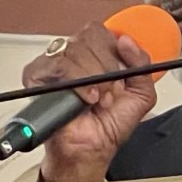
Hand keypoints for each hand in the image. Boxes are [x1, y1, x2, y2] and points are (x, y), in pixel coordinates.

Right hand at [24, 25, 158, 181]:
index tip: (120, 73)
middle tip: (109, 91)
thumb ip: (143, 64)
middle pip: (89, 36)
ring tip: (97, 99)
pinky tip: (83, 98)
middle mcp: (75, 57)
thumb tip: (128, 41)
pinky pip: (56, 64)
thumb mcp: (141, 95)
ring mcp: (55, 64)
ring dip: (93, 78)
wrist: (91, 150)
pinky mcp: (37, 76)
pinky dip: (75, 82)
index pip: (101, 31)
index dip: (114, 50)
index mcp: (96, 56)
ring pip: (74, 49)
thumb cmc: (108, 126)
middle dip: (106, 67)